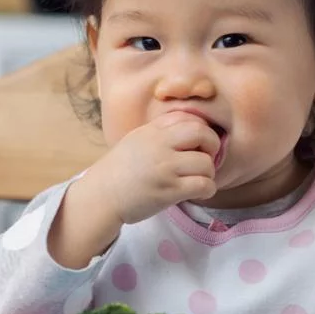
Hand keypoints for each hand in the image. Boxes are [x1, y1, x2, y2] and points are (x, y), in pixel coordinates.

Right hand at [83, 111, 220, 223]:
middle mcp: (159, 145)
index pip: (188, 118)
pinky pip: (203, 185)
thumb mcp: (137, 140)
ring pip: (206, 163)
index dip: (201, 130)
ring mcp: (165, 168)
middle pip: (202, 133)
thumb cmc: (119, 170)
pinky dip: (208, 189)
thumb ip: (160, 132)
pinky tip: (199, 191)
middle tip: (207, 158)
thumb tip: (191, 128)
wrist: (101, 196)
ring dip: (209, 173)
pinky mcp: (169, 191)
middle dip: (212, 145)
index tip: (198, 144)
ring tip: (199, 179)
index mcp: (152, 131)